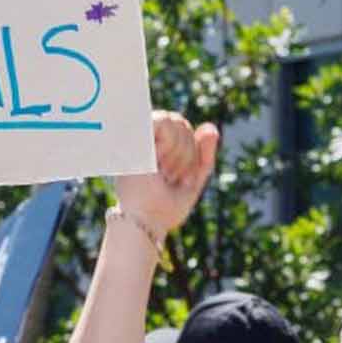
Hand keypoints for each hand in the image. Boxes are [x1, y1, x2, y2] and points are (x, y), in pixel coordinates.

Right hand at [114, 110, 218, 237]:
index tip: (180, 178)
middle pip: (182, 124)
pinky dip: (171, 143)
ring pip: (175, 120)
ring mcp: (136, 140)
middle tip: (173, 177)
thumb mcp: (194, 179)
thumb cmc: (165, 208)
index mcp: (154, 151)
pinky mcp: (132, 139)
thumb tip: (209, 126)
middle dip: (188, 151)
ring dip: (181, 151)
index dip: (192, 151)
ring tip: (166, 172)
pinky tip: (161, 162)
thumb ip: (204, 154)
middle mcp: (143, 142)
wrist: (146, 221)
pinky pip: (163, 121)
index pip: (183, 131)